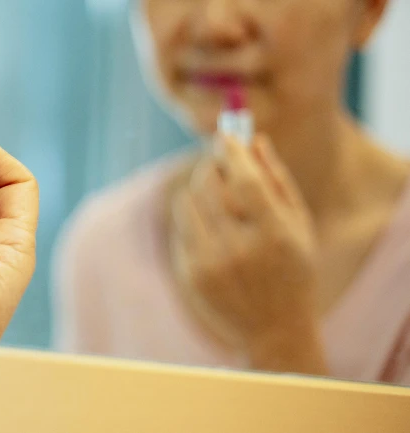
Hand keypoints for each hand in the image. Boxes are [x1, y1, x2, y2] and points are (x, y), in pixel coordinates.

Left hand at [170, 134, 326, 373]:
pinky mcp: (190, 274)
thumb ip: (277, 180)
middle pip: (209, 185)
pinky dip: (193, 215)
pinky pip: (181, 227)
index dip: (231, 151)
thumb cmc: (293, 269)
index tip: (225, 134)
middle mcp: (240, 249)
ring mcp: (210, 264)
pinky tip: (212, 225)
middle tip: (219, 159)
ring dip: (199, 188)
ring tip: (217, 193)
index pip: (244, 180)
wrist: (274, 329)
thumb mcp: (298, 225)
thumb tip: (253, 140)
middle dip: (212, 165)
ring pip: (188, 201)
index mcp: (274, 235)